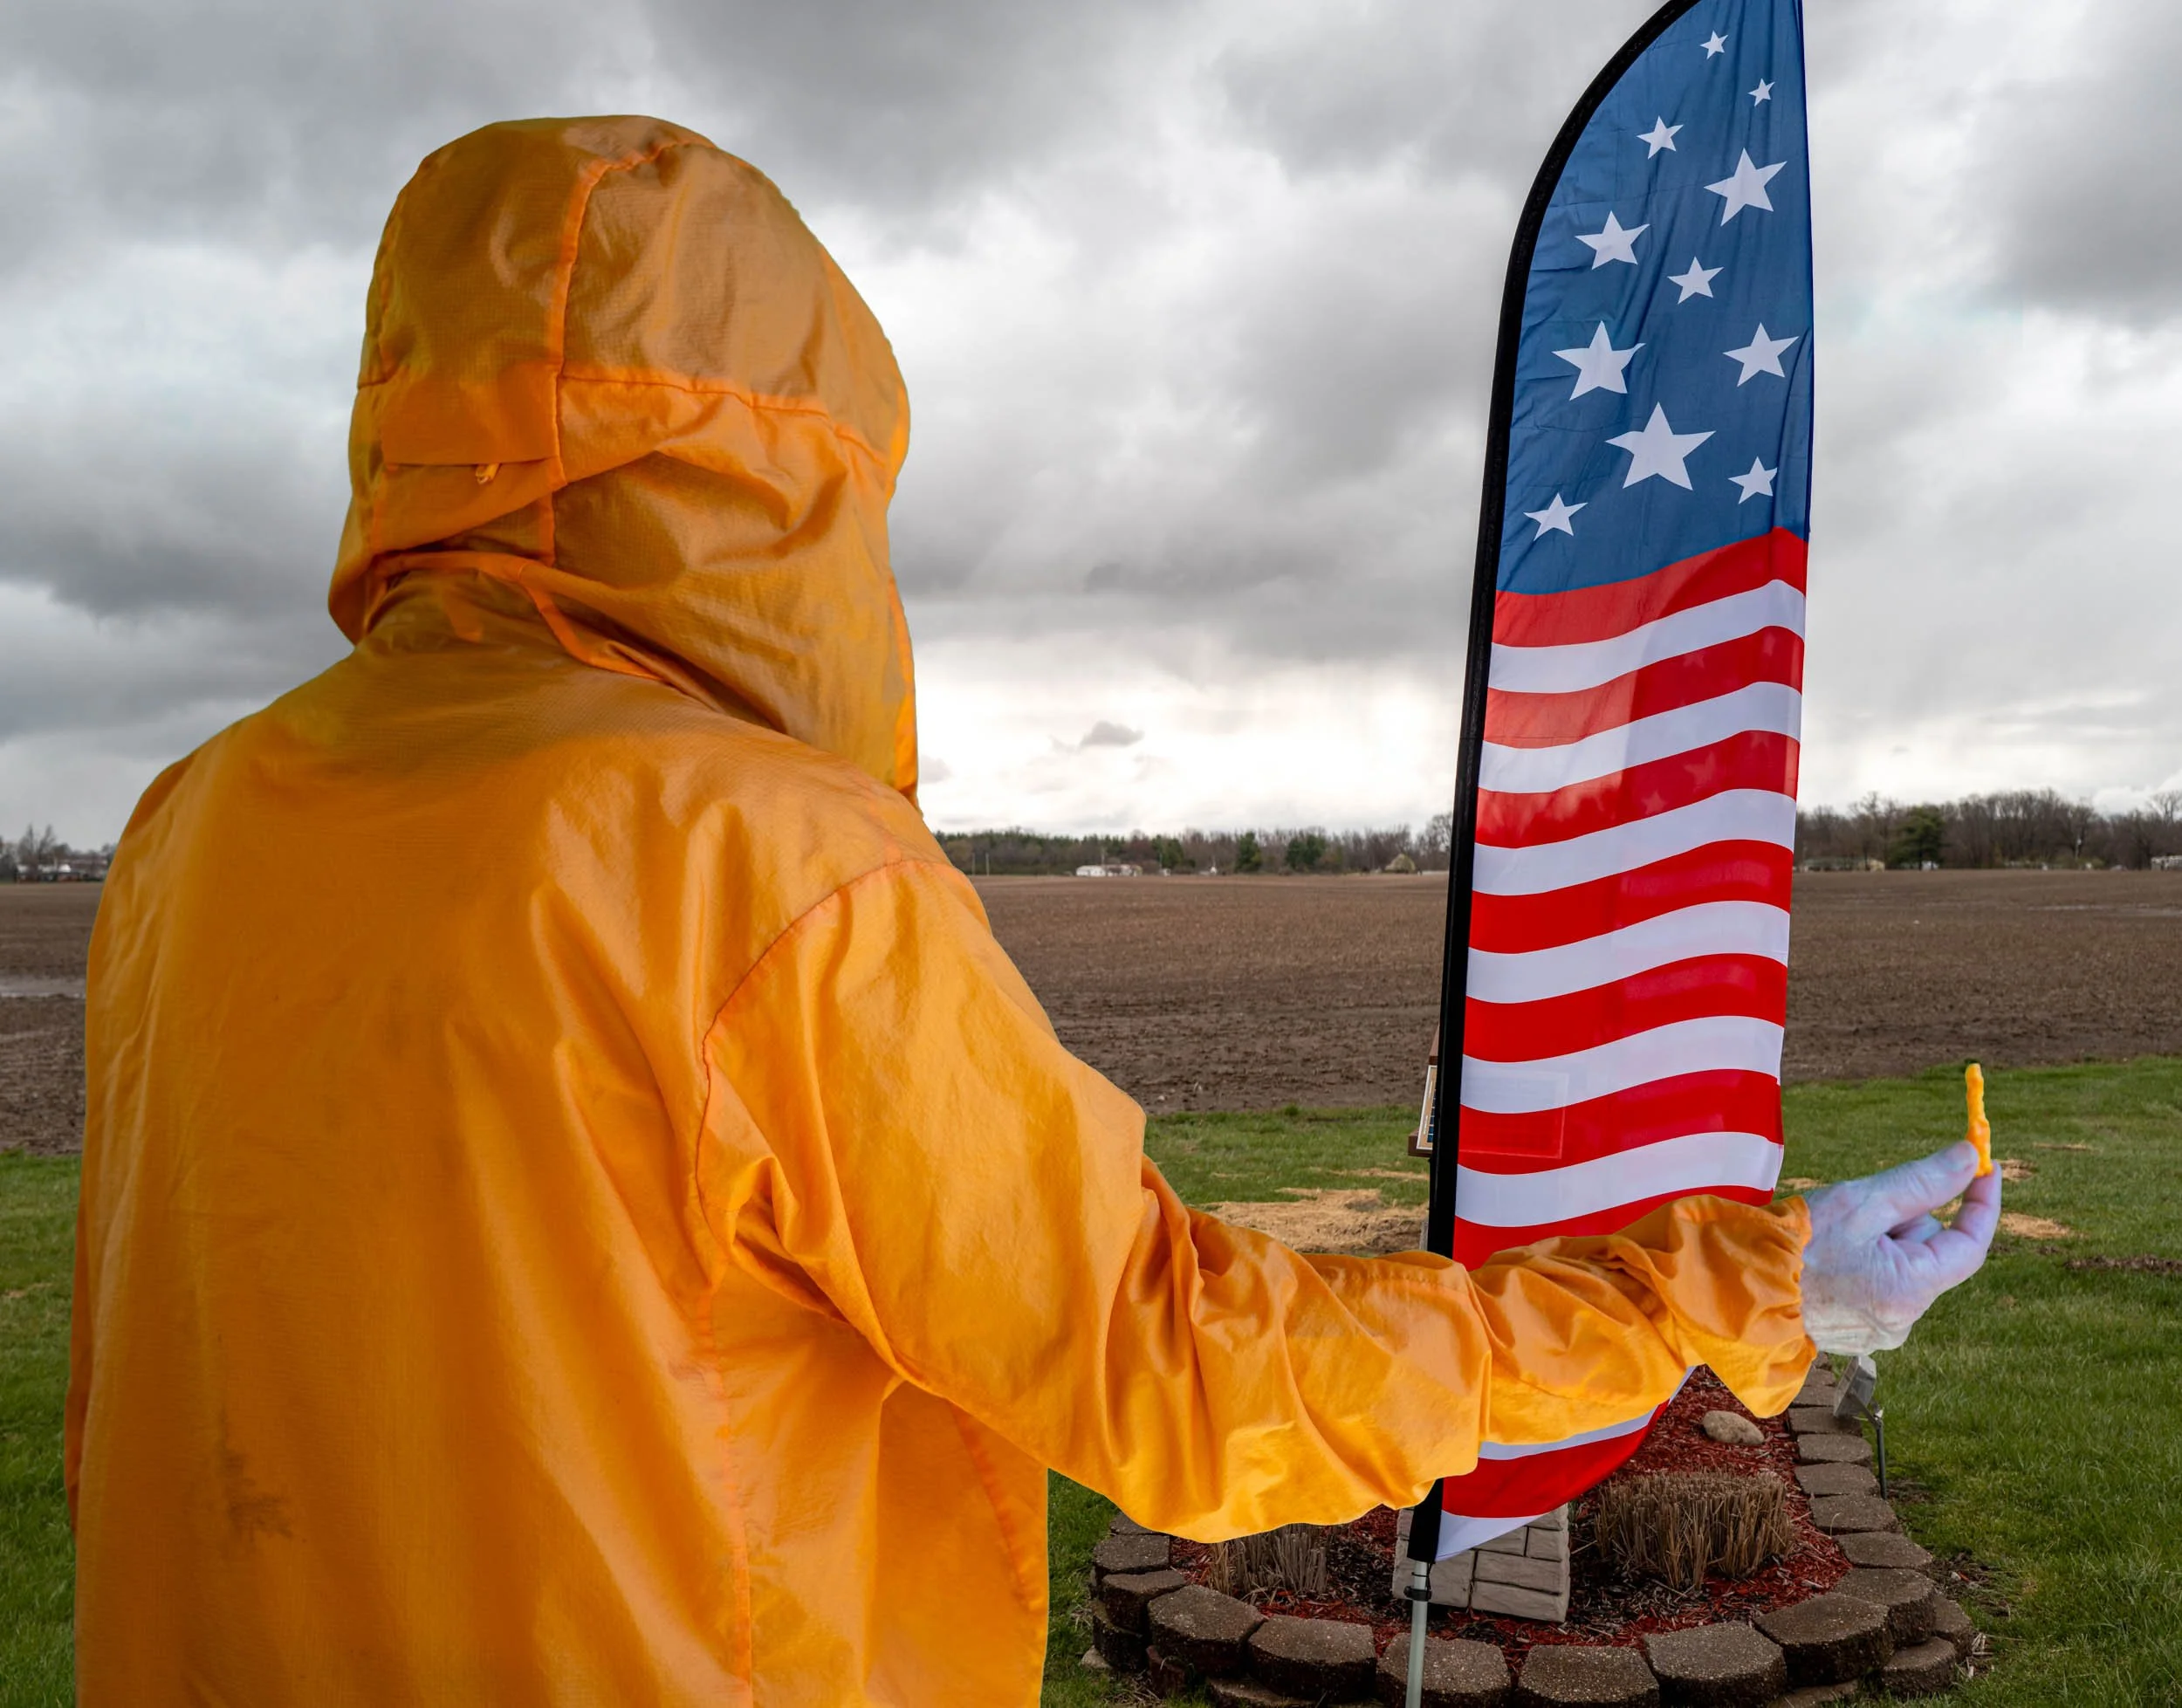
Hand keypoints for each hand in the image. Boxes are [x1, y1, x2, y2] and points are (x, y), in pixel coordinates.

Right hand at [1796, 1142, 1999, 1356]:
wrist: (1736, 1288)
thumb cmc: (1795, 1243)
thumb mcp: (1861, 1202)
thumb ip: (1921, 1182)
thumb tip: (1969, 1159)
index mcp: (1910, 1291)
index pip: (1970, 1245)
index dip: (1981, 1203)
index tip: (1982, 1165)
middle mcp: (1904, 1320)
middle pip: (1929, 1253)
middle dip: (1905, 1221)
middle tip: (1861, 1207)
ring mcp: (1880, 1331)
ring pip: (1903, 1268)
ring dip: (1881, 1242)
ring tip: (1834, 1236)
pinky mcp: (1859, 1334)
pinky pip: (1881, 1287)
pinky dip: (1865, 1264)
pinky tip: (1829, 1258)